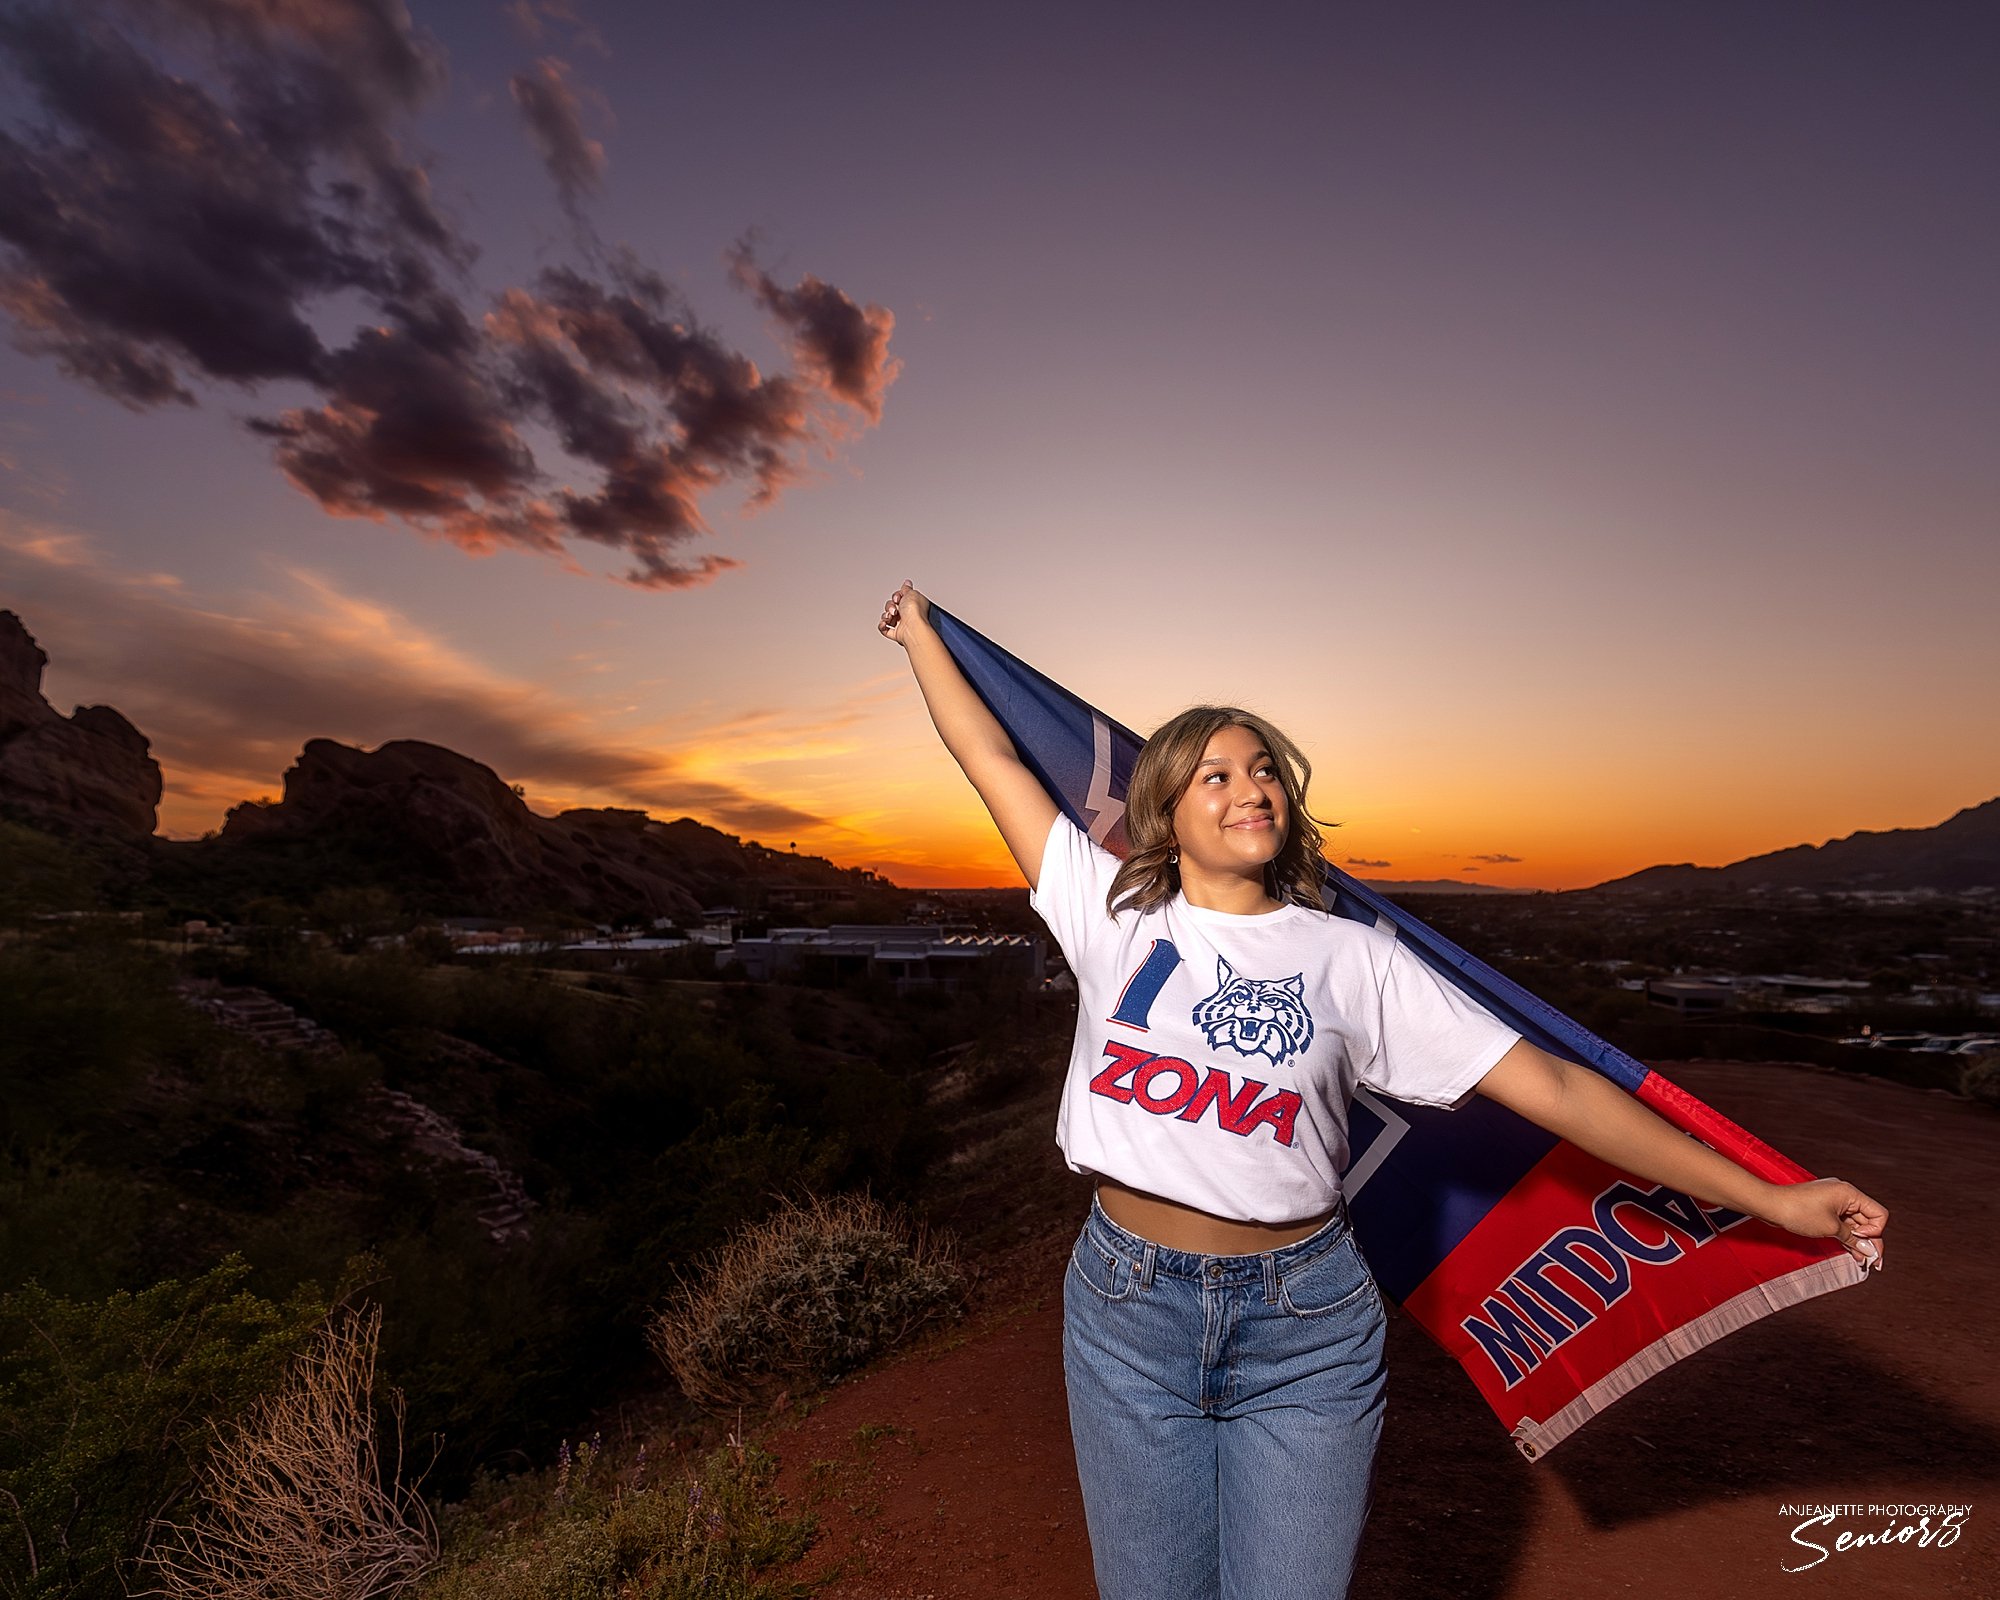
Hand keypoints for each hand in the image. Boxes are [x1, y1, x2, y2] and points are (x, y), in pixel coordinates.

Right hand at [877, 579, 930, 646]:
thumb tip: (907, 583)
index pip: (900, 597)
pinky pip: (884, 629)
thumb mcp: (912, 593)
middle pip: (892, 606)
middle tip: (895, 609)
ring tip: (892, 617)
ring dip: (886, 615)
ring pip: (887, 617)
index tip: (898, 598)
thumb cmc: (915, 612)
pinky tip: (885, 623)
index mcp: (914, 604)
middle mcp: (909, 614)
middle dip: (890, 606)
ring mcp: (902, 624)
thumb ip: (907, 589)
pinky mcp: (897, 633)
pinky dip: (882, 625)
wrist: (912, 627)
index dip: (897, 596)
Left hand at [1758, 1177, 1887, 1271]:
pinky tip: (1851, 1250)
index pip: (1878, 1213)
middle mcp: (1844, 1194)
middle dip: (1870, 1240)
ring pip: (1855, 1222)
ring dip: (1858, 1240)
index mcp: (1849, 1193)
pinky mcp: (1824, 1208)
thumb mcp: (1831, 1228)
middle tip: (1873, 1262)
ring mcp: (1834, 1201)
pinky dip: (1846, 1235)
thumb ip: (1853, 1238)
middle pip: (1868, 1219)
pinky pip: (1842, 1222)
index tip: (1859, 1239)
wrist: (1771, 1205)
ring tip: (1861, 1260)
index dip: (1874, 1230)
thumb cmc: (1799, 1212)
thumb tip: (1869, 1249)